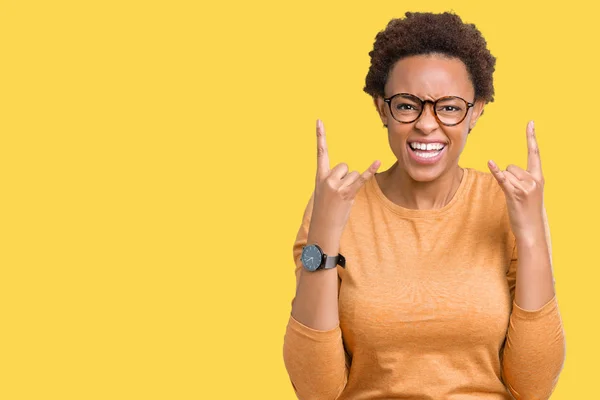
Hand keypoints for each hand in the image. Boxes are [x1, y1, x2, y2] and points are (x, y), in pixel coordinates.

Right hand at [308, 119, 380, 241]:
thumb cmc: (325, 210)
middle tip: (338, 194)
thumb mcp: (324, 191)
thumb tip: (349, 172)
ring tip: (343, 199)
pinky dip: (370, 171)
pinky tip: (377, 161)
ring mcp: (337, 186)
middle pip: (344, 166)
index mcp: (320, 176)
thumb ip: (333, 179)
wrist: (322, 228)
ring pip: (353, 175)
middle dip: (345, 178)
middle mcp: (327, 179)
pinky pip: (361, 179)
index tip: (319, 121)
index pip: (320, 152)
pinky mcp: (347, 193)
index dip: (320, 136)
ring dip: (351, 187)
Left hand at [488, 120, 544, 241]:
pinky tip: (490, 162)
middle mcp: (534, 179)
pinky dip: (495, 171)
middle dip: (508, 177)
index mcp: (539, 177)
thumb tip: (506, 170)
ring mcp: (525, 187)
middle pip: (511, 166)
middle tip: (515, 194)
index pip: (535, 153)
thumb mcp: (530, 191)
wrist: (532, 230)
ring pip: (506, 173)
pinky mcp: (514, 193)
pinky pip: (502, 178)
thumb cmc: (528, 211)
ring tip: (513, 198)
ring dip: (505, 184)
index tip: (530, 122)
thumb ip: (523, 178)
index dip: (531, 137)